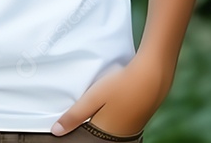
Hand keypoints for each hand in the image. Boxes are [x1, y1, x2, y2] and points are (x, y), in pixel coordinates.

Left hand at [51, 51, 173, 136]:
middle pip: (97, 135)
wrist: (153, 74)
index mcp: (106, 134)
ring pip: (109, 128)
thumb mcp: (93, 98)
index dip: (77, 130)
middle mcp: (120, 135)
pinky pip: (119, 122)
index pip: (86, 138)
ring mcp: (131, 127)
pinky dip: (111, 115)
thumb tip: (56, 131)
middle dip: (87, 126)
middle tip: (78, 113)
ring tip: (93, 107)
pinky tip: (109, 104)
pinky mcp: (138, 118)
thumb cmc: (121, 86)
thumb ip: (74, 115)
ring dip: (100, 120)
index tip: (68, 123)